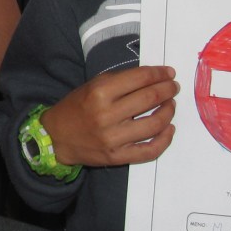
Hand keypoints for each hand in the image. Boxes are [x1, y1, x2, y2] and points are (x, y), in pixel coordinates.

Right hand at [39, 66, 177, 167]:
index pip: (139, 79)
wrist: (56, 137)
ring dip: (169, 112)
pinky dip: (165, 140)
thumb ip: (120, 81)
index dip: (160, 74)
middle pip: (150, 99)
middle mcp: (106, 115)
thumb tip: (152, 77)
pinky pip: (149, 150)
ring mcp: (112, 138)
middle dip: (168, 90)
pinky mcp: (117, 157)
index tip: (169, 73)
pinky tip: (169, 129)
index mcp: (99, 93)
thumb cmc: (76, 107)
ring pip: (154, 124)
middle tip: (174, 87)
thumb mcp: (92, 86)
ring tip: (171, 105)